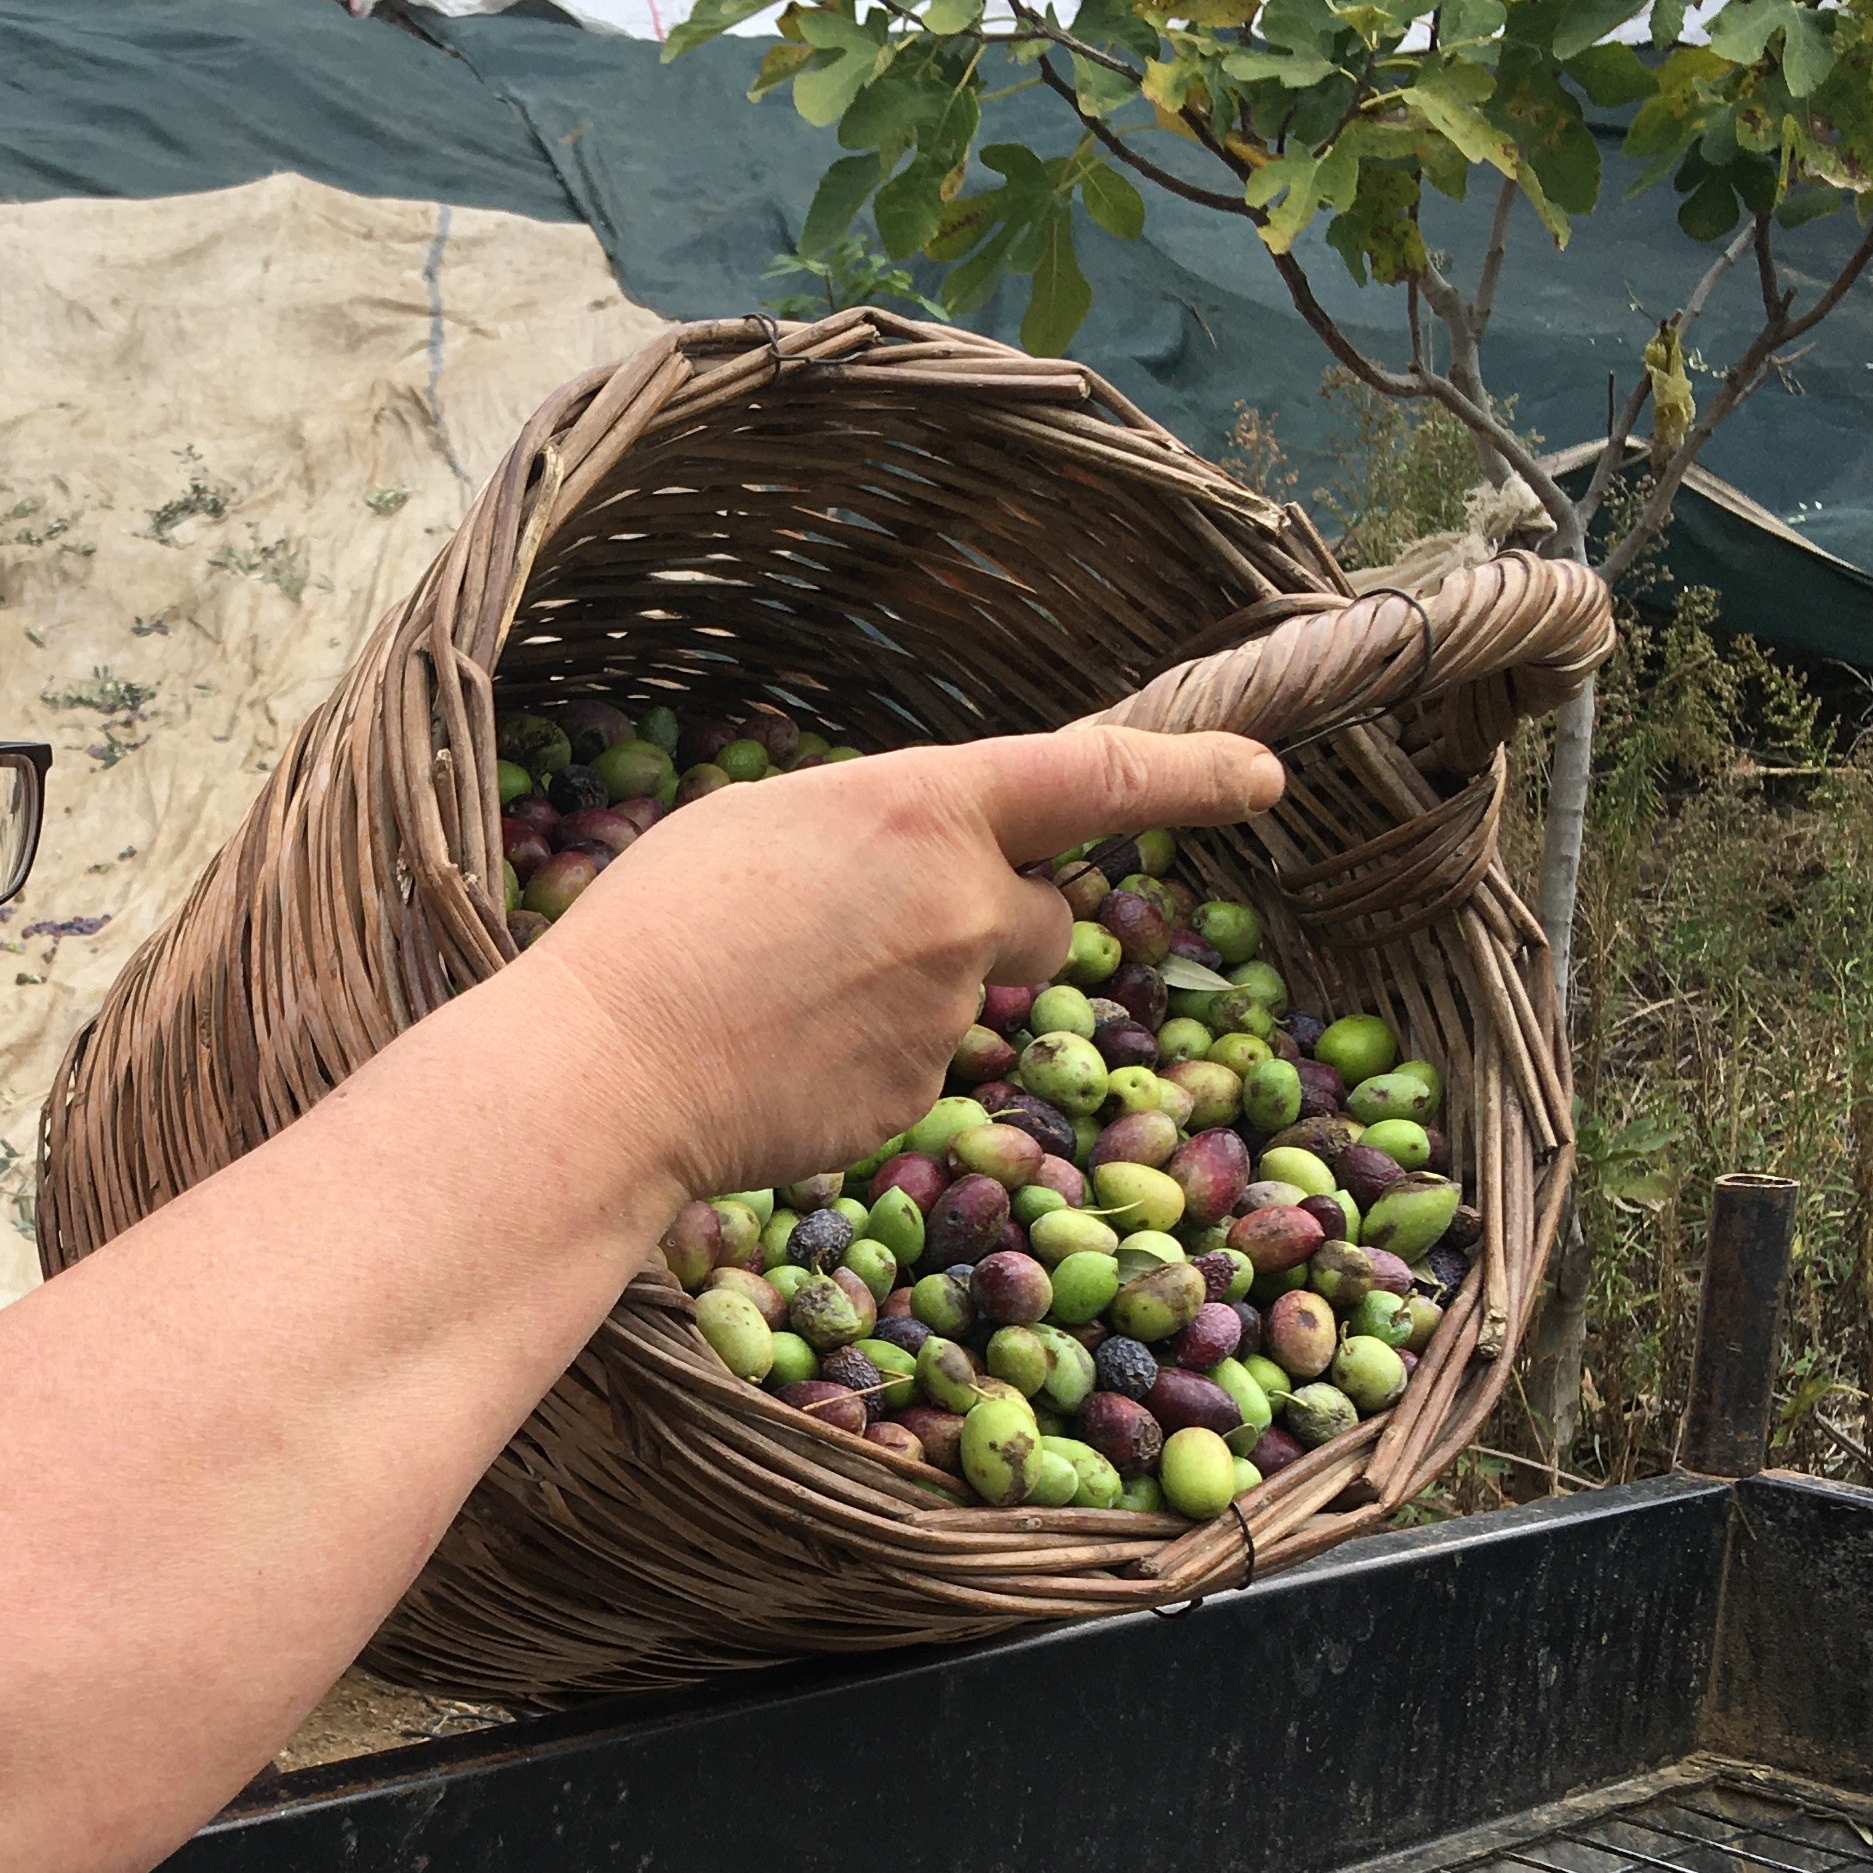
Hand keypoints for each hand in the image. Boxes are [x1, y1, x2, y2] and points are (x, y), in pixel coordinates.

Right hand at [528, 721, 1284, 1198]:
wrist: (609, 1074)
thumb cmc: (660, 927)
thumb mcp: (767, 823)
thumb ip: (877, 831)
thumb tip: (919, 863)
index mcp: (924, 808)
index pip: (1098, 778)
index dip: (1195, 774)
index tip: (1262, 776)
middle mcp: (962, 906)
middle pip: (1041, 915)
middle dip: (985, 923)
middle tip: (864, 936)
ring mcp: (949, 1014)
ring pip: (969, 997)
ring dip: (911, 996)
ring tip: (786, 1000)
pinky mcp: (919, 1099)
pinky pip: (918, 1068)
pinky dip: (865, 1064)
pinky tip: (781, 1060)